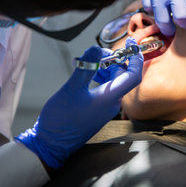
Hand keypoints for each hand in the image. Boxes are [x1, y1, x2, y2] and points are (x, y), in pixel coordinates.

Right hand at [16, 37, 142, 168]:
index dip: (135, 58)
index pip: (133, 76)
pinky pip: (104, 88)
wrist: (51, 143)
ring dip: (103, 67)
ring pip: (112, 80)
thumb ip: (86, 66)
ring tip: (86, 62)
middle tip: (93, 53)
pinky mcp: (97, 109)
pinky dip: (98, 76)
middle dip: (111, 60)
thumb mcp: (72, 88)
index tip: (130, 43)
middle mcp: (112, 103)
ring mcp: (105, 107)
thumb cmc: (61, 119)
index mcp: (110, 98)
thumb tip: (95, 49)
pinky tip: (86, 72)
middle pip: (121, 74)